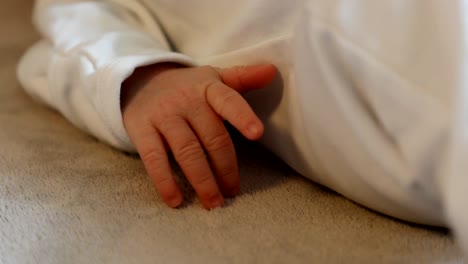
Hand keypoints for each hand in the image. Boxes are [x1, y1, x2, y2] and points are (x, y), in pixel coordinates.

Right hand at [121, 63, 276, 208]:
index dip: (242, 116)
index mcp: (208, 87)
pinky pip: (154, 158)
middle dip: (225, 167)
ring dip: (202, 180)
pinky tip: (176, 200)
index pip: (228, 100)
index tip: (257, 134)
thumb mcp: (213, 78)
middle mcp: (186, 100)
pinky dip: (165, 181)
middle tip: (233, 191)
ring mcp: (163, 115)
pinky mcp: (142, 130)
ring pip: (186, 151)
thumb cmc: (187, 87)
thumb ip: (242, 78)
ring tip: (213, 202)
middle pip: (211, 136)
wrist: (139, 81)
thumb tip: (272, 71)